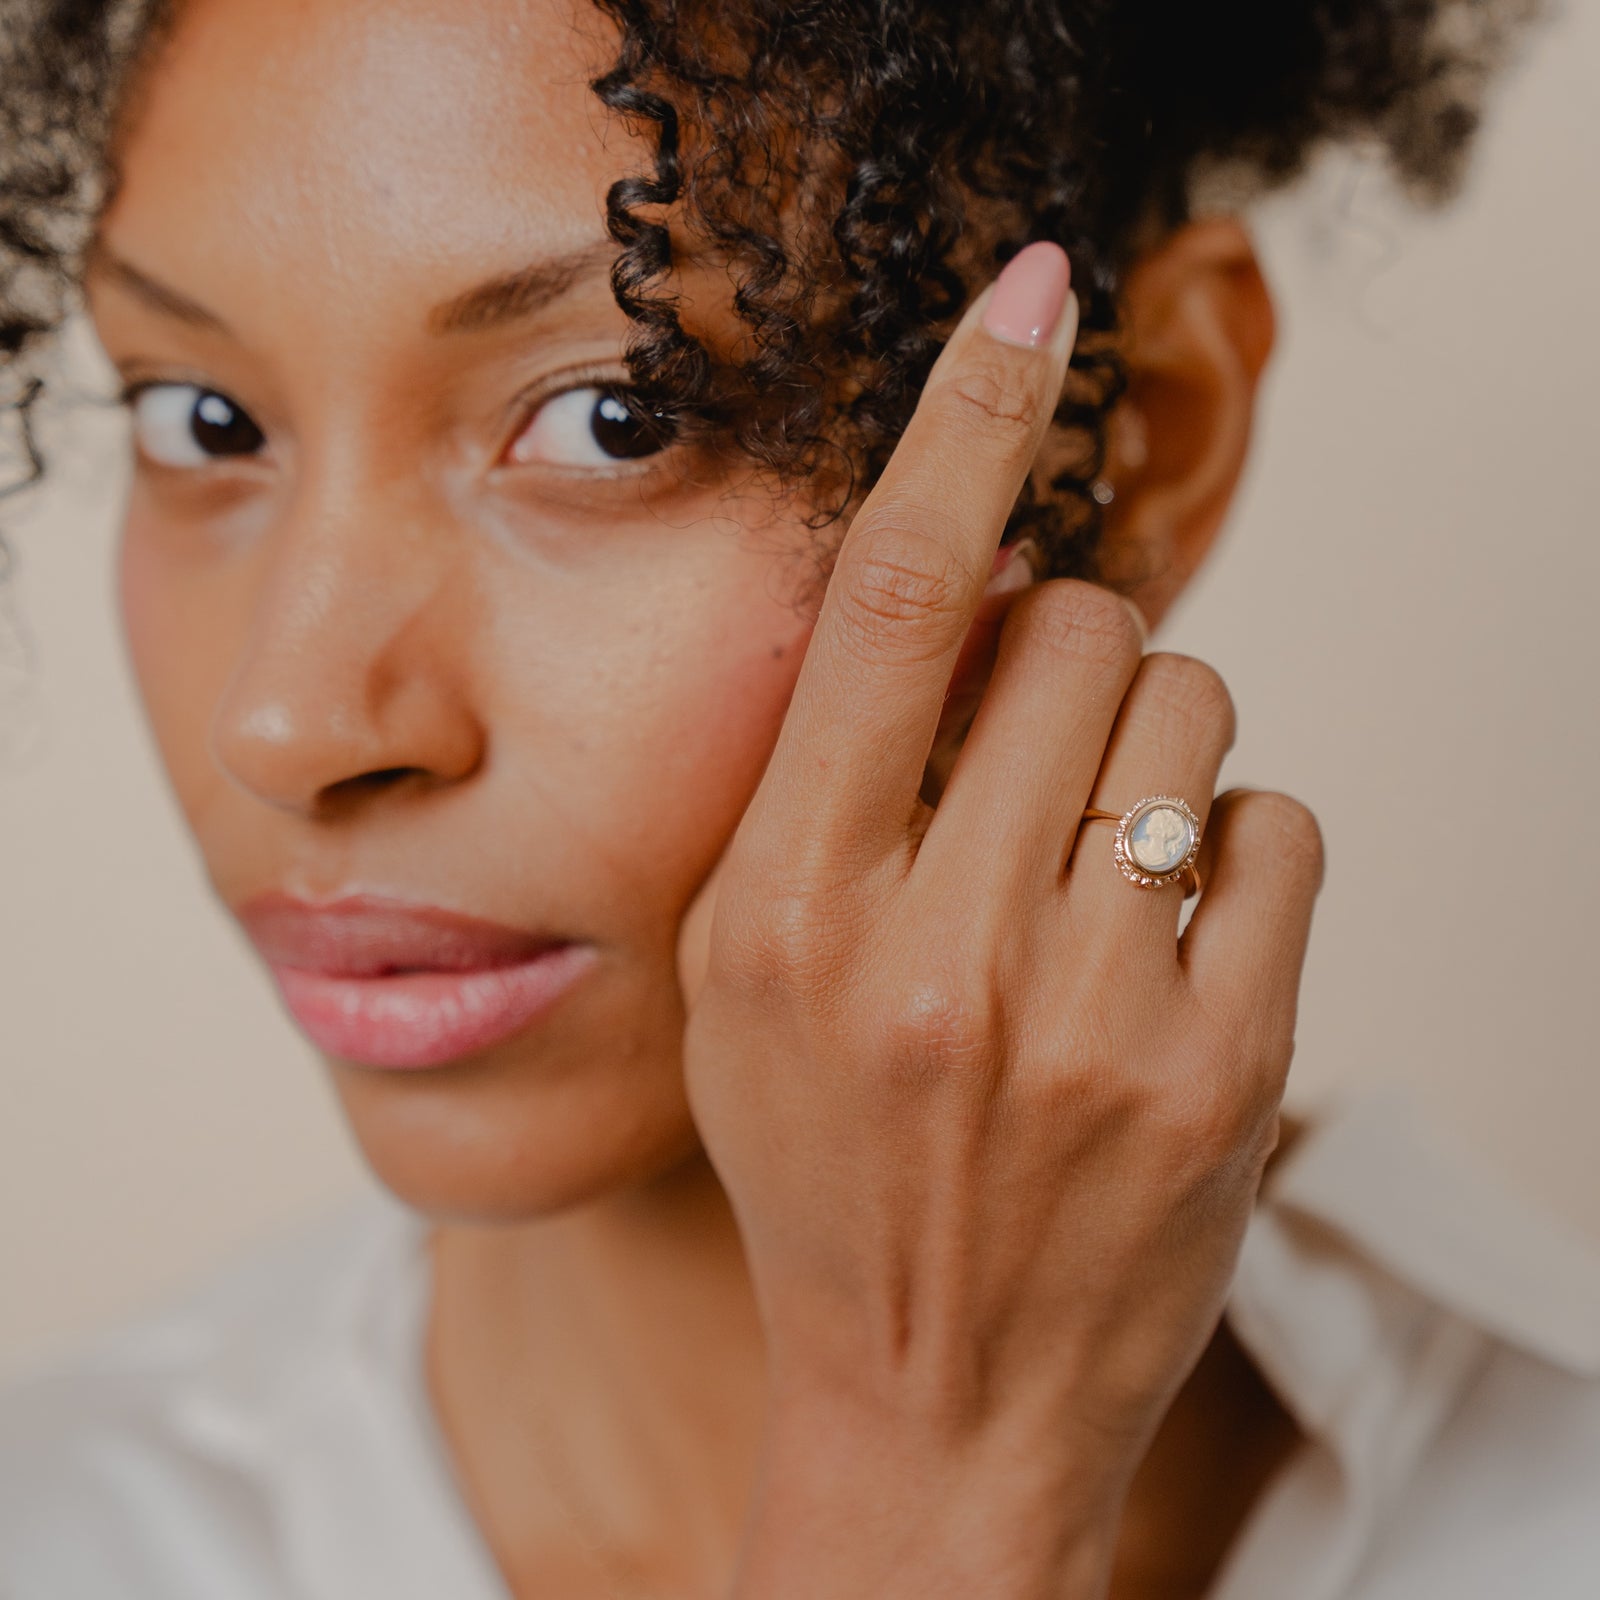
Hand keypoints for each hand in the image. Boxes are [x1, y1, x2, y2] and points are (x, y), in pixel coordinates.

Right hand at [677, 243, 1323, 1597]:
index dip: (960, 421)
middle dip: (1069, 653)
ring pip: (1194, 717)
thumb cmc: (826, 1171)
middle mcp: (932, 952)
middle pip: (1079, 633)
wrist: (932, 1404)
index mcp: (785, 911)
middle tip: (1035, 754)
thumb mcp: (746, 975)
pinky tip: (1167, 942)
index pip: (882, 602)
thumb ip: (829, 786)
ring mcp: (1091, 1017)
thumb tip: (964, 597)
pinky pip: (1275, 830)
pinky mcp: (1222, 1070)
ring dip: (1151, 753)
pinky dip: (1229, 852)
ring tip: (1093, 866)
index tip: (1024, 297)